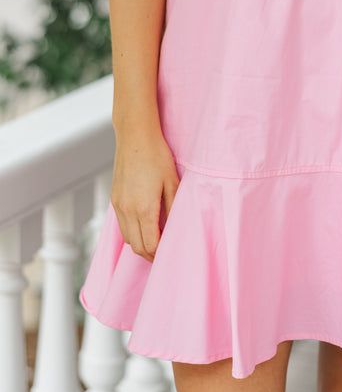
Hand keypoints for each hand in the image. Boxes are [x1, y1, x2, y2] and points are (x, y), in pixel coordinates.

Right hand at [110, 124, 180, 262]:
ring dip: (140, 244)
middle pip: (136, 246)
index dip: (160, 254)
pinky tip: (144, 225)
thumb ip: (174, 207)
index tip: (171, 253)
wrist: (135, 136)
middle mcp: (127, 210)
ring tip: (155, 241)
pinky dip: (132, 232)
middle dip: (150, 254)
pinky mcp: (114, 198)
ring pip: (127, 238)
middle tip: (164, 253)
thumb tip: (176, 228)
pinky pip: (121, 225)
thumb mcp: (173, 181)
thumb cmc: (157, 156)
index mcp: (144, 209)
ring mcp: (118, 205)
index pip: (150, 245)